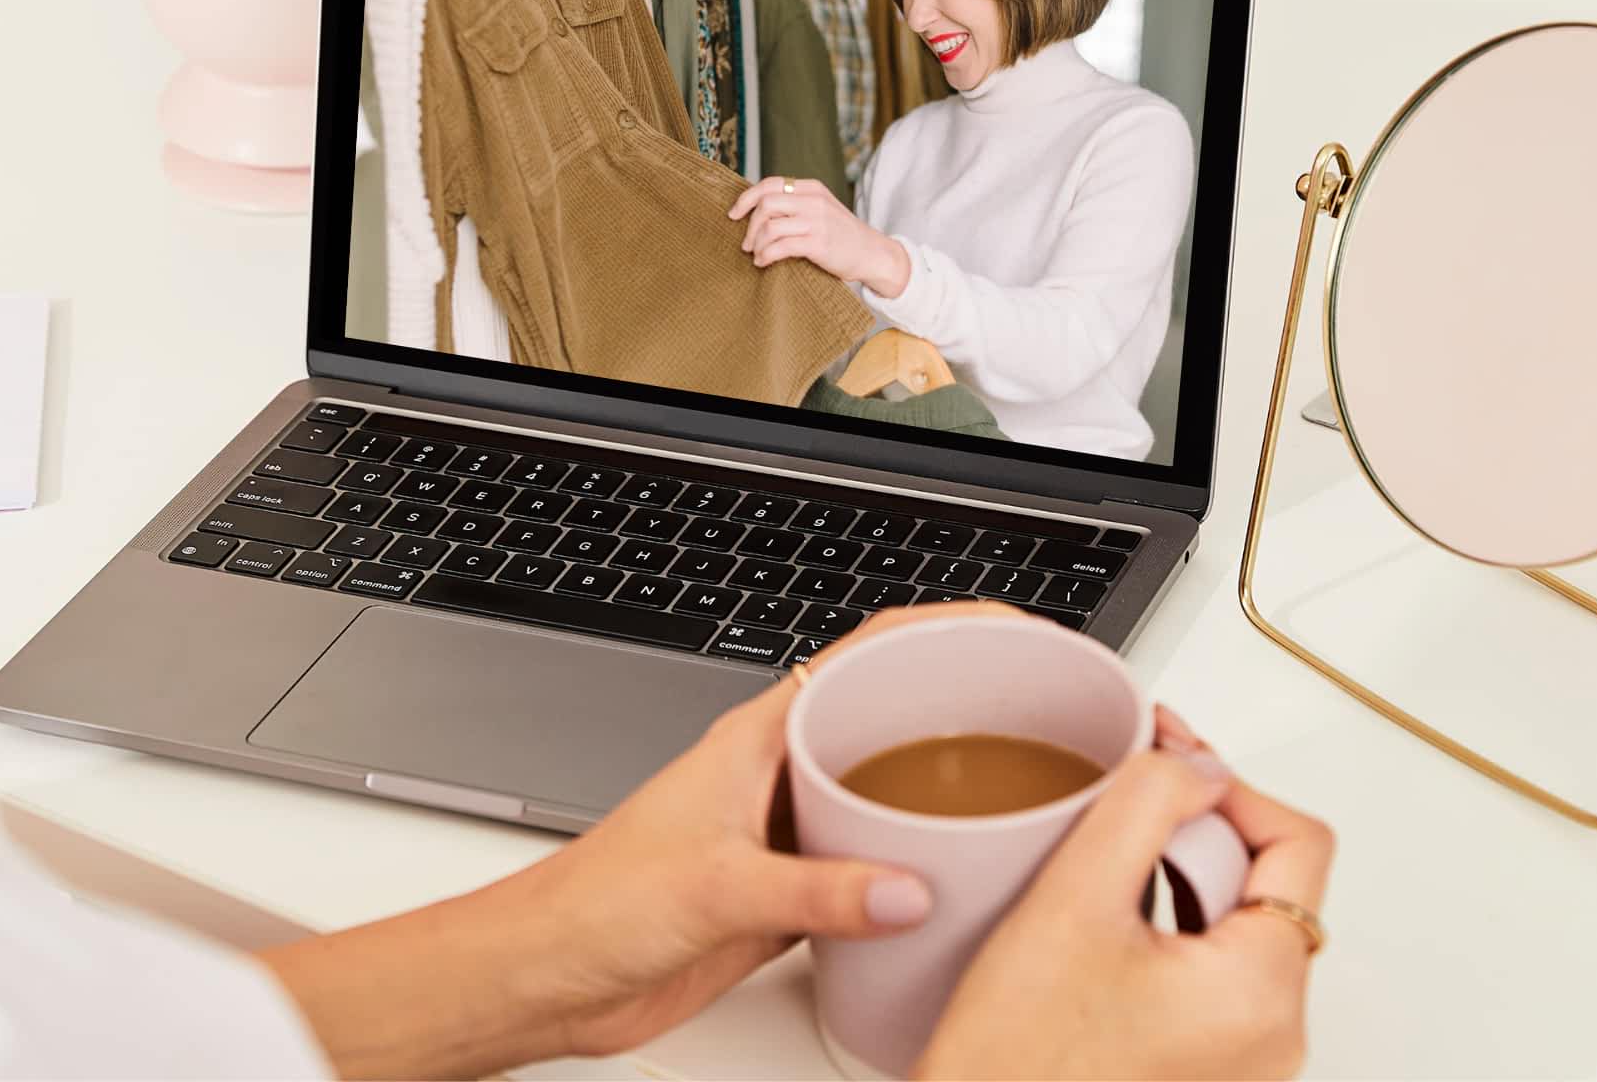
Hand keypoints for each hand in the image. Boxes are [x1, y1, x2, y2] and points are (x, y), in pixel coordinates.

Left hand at [276, 603, 1016, 1079]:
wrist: (555, 972)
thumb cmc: (601, 902)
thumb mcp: (716, 888)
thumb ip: (815, 891)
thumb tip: (909, 886)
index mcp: (762, 734)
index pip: (863, 652)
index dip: (939, 627)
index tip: (1008, 624)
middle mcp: (779, 770)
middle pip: (887, 715)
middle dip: (961, 704)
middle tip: (1042, 715)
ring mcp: (786, 829)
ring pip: (884, 790)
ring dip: (944, 791)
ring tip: (1019, 799)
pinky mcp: (787, 892)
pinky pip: (869, 863)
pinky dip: (916, 868)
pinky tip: (955, 888)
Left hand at [729, 174, 910, 295]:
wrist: (873, 253)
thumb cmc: (842, 235)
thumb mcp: (821, 209)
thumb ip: (795, 205)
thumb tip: (755, 212)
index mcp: (811, 188)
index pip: (769, 184)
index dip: (746, 198)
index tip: (733, 214)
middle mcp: (813, 200)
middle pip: (765, 204)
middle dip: (749, 225)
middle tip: (746, 243)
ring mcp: (817, 221)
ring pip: (770, 226)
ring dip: (756, 243)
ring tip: (756, 255)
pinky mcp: (818, 243)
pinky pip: (780, 247)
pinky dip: (766, 256)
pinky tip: (763, 263)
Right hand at [914, 706, 1335, 1080]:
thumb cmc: (1015, 1057)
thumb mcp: (1074, 897)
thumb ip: (1148, 805)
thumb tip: (1202, 763)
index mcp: (1263, 995)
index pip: (1300, 842)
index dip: (1228, 783)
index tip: (1164, 760)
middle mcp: (1274, 1038)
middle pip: (1268, 881)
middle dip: (1195, 829)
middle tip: (1117, 812)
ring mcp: (1245, 1061)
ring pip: (1236, 923)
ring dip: (1177, 873)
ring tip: (1099, 873)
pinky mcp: (1209, 1068)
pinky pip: (1212, 969)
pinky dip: (1168, 924)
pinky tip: (1103, 923)